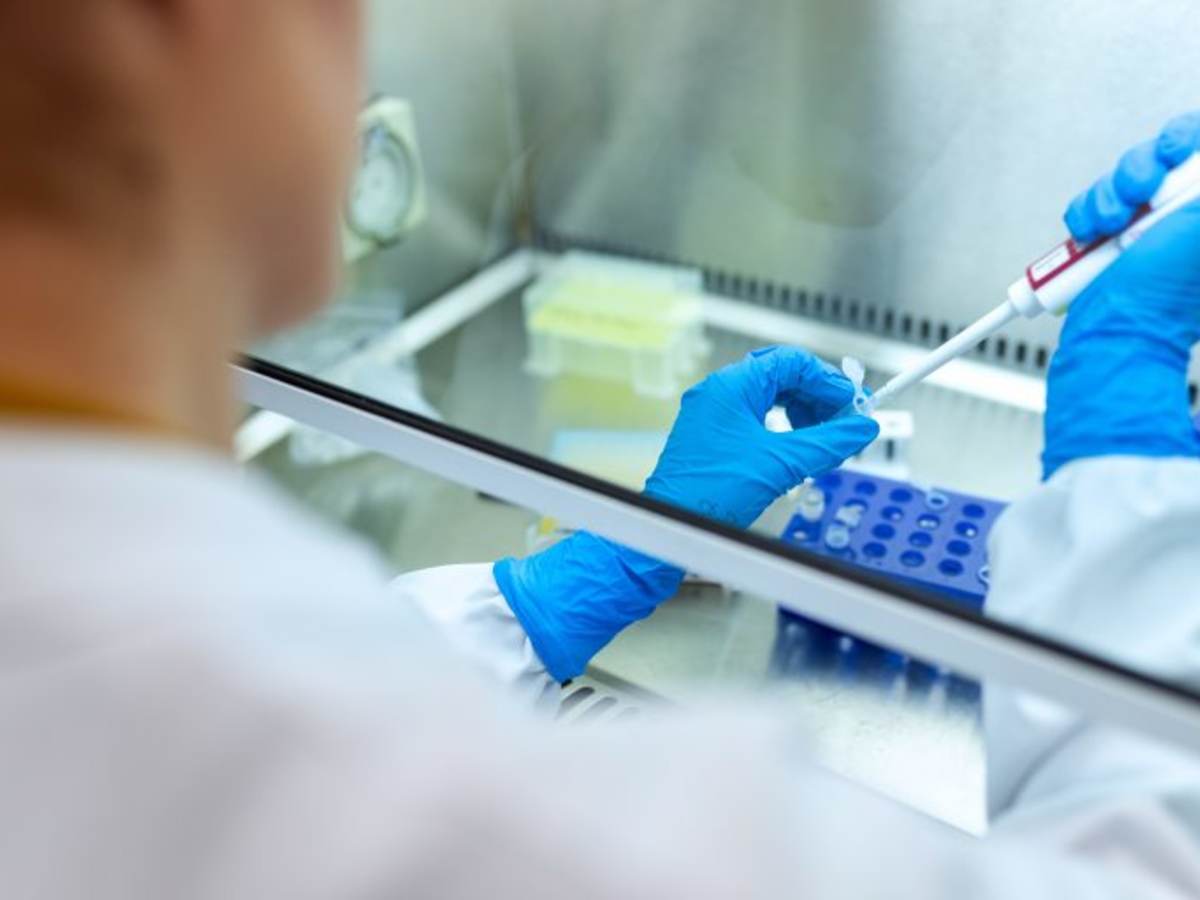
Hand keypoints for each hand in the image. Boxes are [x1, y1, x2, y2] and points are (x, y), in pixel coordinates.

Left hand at [495, 346, 878, 682]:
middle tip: (843, 421)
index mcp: (731, 387)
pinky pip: (756, 418)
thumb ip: (827, 443)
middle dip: (817, 398)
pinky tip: (796, 449)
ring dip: (802, 413)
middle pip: (782, 376)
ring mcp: (713, 414)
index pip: (792, 362)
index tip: (853, 403)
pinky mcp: (712, 436)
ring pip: (769, 397)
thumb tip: (860, 428)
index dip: (828, 381)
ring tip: (822, 439)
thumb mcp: (780, 465)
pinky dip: (782, 429)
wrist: (669, 526)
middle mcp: (718, 394)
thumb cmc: (709, 494)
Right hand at [1044, 112, 1199, 478]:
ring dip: (1107, 198)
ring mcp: (1146, 224)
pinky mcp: (1111, 236)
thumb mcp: (1197, 227)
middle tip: (1139, 197)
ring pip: (1123, 177)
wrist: (1112, 329)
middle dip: (1140, 172)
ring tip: (1108, 226)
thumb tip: (1197, 160)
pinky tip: (1091, 235)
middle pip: (1160, 154)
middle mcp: (1183, 213)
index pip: (1197, 147)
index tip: (1173, 156)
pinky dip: (1086, 215)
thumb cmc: (1161, 294)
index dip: (1182, 141)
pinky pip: (1093, 202)